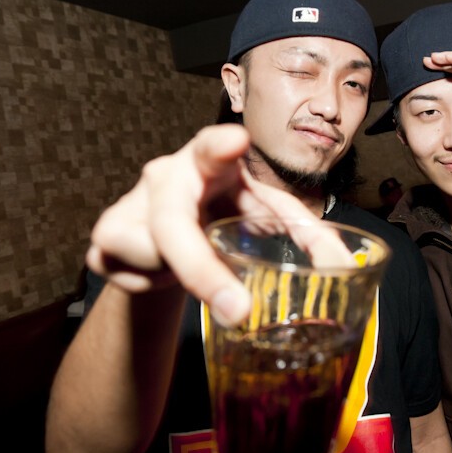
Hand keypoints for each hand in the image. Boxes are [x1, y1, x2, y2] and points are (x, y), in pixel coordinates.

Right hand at [85, 124, 342, 325]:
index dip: (218, 146)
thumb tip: (346, 266)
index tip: (235, 141)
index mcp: (209, 162)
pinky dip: (163, 286)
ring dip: (186, 275)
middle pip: (172, 221)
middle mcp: (164, 176)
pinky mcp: (105, 238)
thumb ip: (304, 232)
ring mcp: (129, 204)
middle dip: (201, 268)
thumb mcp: (264, 215)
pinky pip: (140, 279)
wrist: (171, 237)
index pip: (209, 146)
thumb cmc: (224, 213)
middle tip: (238, 311)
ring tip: (198, 261)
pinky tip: (166, 270)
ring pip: (158, 258)